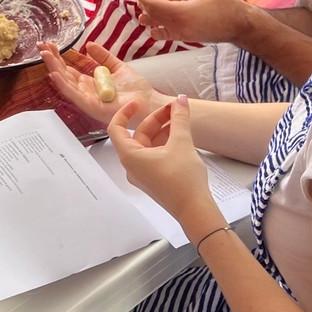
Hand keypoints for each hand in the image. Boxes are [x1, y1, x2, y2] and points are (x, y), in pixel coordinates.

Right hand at [39, 40, 166, 125]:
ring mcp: (87, 100)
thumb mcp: (117, 67)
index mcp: (91, 83)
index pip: (70, 69)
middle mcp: (86, 92)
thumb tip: (89, 45)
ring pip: (65, 83)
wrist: (149, 102)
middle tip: (42, 46)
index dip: (60, 57)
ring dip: (53, 68)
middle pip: (64, 75)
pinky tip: (54, 74)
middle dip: (52, 60)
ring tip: (45, 55)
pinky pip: (73, 95)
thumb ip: (103, 57)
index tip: (51, 44)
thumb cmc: (137, 89)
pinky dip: (63, 84)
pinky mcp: (91, 107)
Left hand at [109, 96, 215, 222]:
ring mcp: (143, 174)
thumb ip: (179, 119)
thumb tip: (180, 101)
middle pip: (138, 135)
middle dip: (156, 120)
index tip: (138, 103)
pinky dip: (165, 143)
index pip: (116, 128)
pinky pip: (155, 155)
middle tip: (174, 109)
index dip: (125, 112)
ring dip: (163, 131)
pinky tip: (180, 136)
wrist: (195, 210)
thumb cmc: (183, 181)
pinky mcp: (155, 179)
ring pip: (148, 145)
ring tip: (181, 120)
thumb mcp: (181, 143)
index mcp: (130, 157)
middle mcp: (132, 166)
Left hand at [135, 0, 246, 42]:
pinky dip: (157, 29)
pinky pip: (166, 35)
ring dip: (148, 17)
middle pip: (153, 16)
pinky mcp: (186, 39)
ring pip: (157, 27)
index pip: (153, 5)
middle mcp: (179, 27)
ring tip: (145, 7)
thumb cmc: (223, 3)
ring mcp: (182, 35)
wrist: (239, 25)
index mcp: (181, 12)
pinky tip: (156, 22)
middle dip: (144, 4)